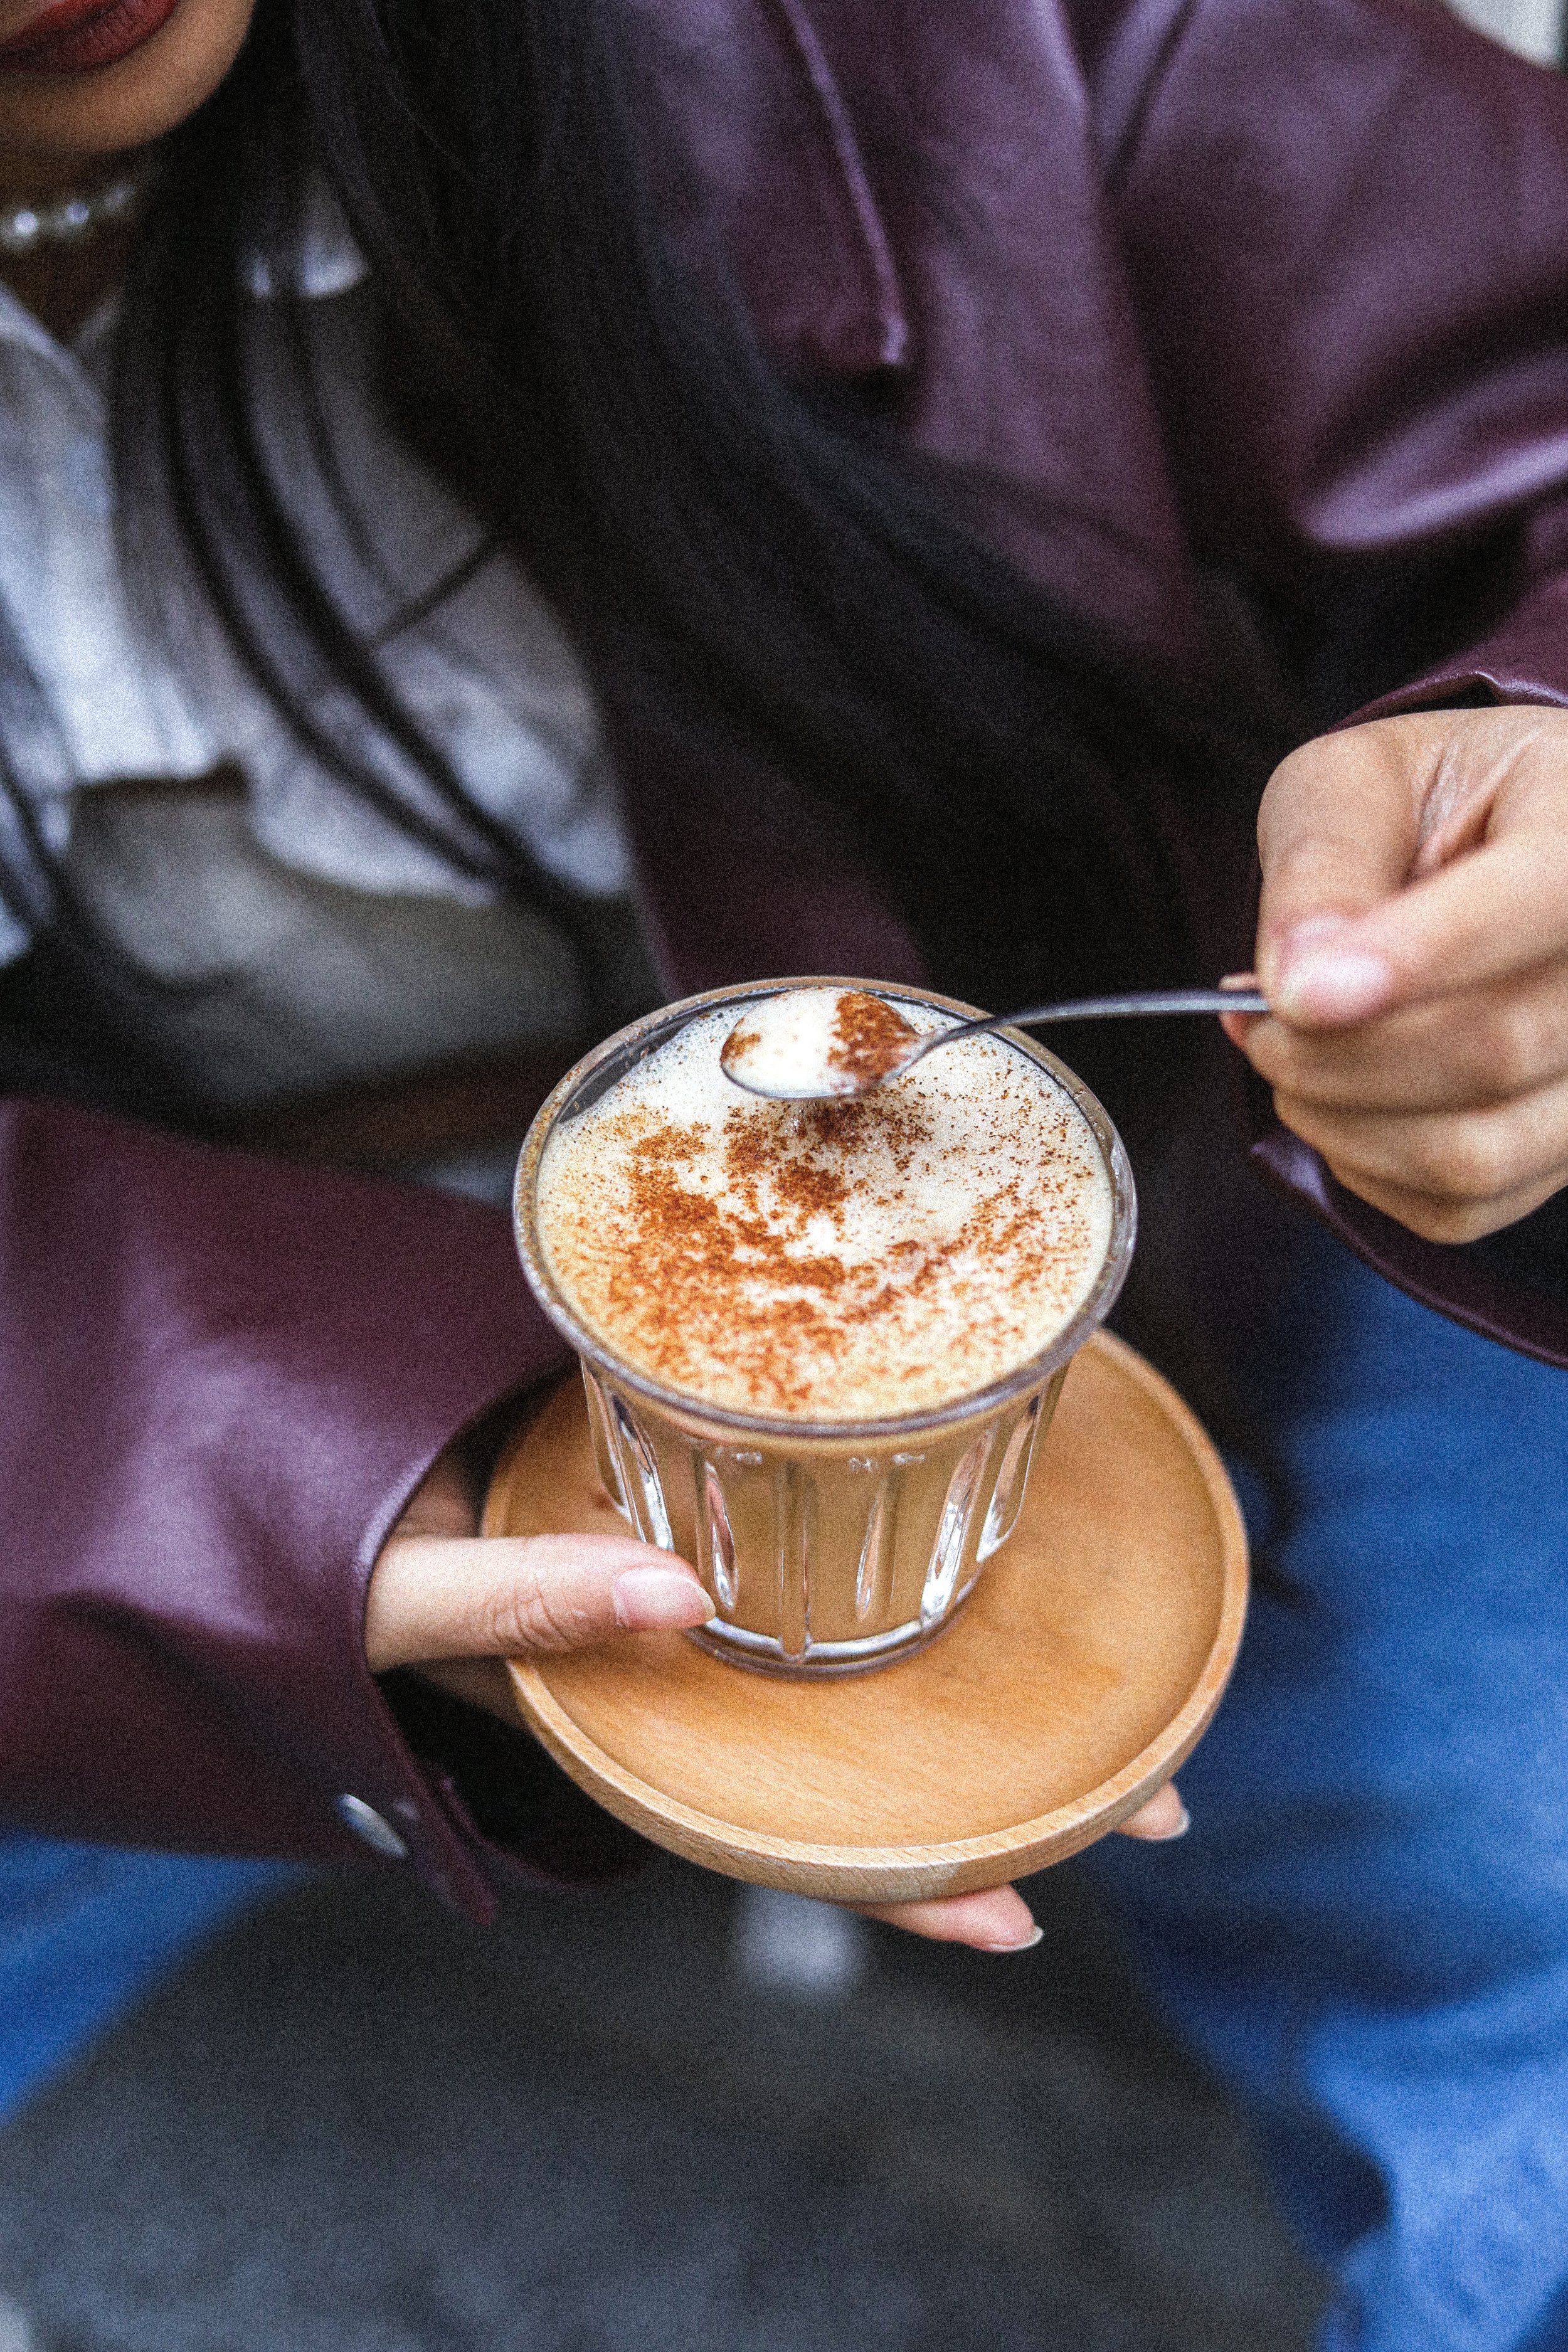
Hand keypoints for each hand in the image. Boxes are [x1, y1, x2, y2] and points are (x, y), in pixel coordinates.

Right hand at [366, 1449, 1189, 1952]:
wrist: (313, 1464)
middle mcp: (687, 1686)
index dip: (894, 1884)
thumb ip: (525, 1597)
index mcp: (628, 1731)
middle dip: (1002, 1790)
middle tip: (1159, 1803)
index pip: (777, 1834)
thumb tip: (673, 1601)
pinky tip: (981, 1545)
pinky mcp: (708, 1523)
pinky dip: (900, 1564)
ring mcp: (705, 1610)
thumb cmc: (351, 1553)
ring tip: (1123, 1696)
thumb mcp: (414, 1590)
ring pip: (861, 1672)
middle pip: (862, 1767)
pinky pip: (819, 1564)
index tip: (1021, 1922)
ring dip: (982, 1678)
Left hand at [1225, 706, 1567, 1242]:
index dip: (1416, 957)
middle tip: (1256, 1023)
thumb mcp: (1353, 784)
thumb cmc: (1422, 808)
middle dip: (1334, 1055)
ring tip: (1288, 1059)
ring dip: (1341, 1122)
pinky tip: (1342, 1103)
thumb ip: (1324, 859)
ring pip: (1477, 1149)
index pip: (1542, 900)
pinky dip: (1369, 1168)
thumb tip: (1298, 974)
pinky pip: (1465, 1204)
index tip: (1296, 995)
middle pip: (1493, 1050)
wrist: (1485, 851)